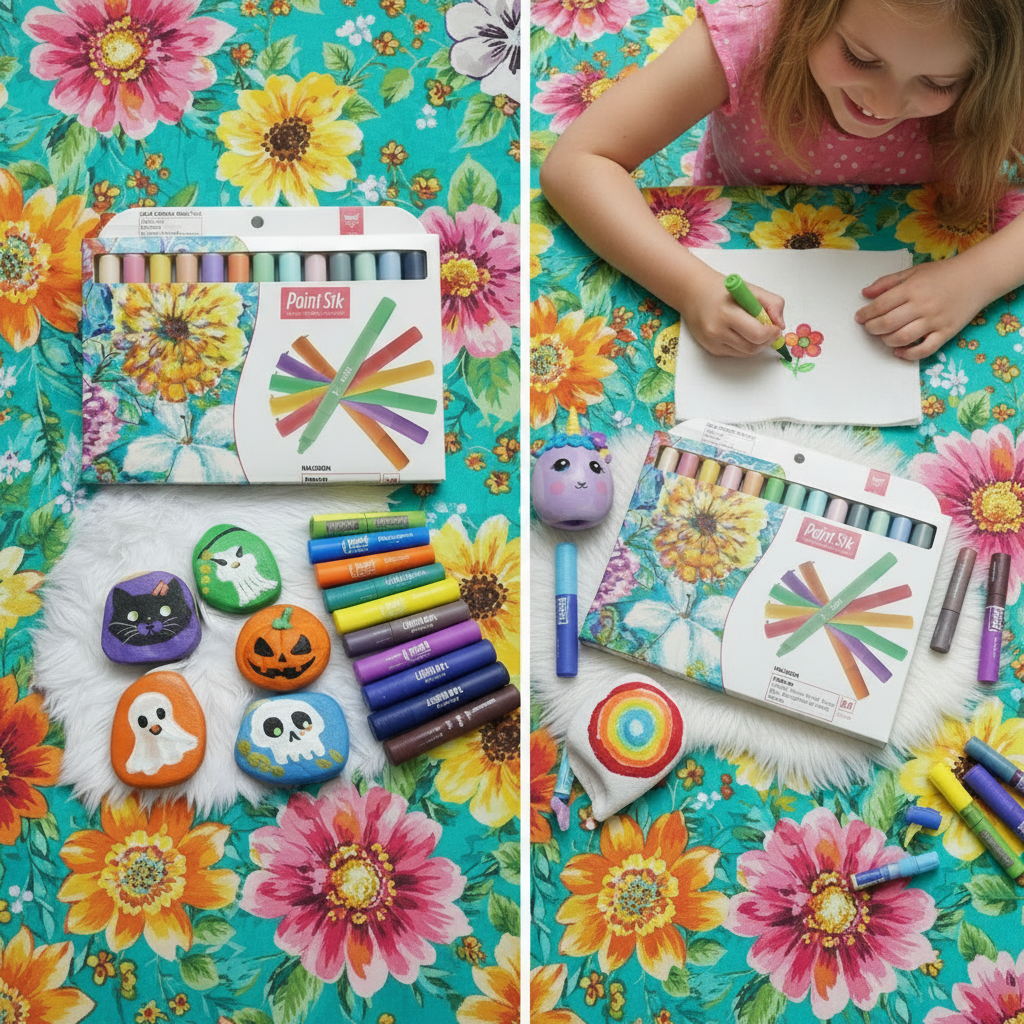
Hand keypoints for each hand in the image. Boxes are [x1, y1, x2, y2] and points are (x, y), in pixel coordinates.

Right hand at [680, 268, 785, 357]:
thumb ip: (772, 304)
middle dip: (766, 341)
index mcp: (727, 313)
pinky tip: (741, 333)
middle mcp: (717, 331)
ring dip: (757, 345)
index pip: (757, 334)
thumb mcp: (751, 289)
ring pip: (746, 353)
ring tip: (756, 330)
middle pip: (752, 348)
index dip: (771, 333)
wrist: (694, 294)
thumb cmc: (723, 291)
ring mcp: (713, 342)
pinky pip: (736, 353)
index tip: (775, 327)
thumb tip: (780, 325)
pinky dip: (744, 346)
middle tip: (770, 332)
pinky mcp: (711, 349)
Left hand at [855, 259, 985, 359]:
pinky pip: (924, 350)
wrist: (977, 277)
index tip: (859, 318)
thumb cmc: (943, 274)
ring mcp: (935, 321)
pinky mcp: (946, 332)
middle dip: (872, 328)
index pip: (880, 305)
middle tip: (869, 328)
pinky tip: (899, 351)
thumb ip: (887, 282)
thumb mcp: (913, 272)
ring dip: (886, 341)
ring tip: (883, 336)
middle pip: (888, 324)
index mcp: (912, 289)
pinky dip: (908, 354)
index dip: (866, 314)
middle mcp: (922, 306)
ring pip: (902, 338)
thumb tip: (865, 293)